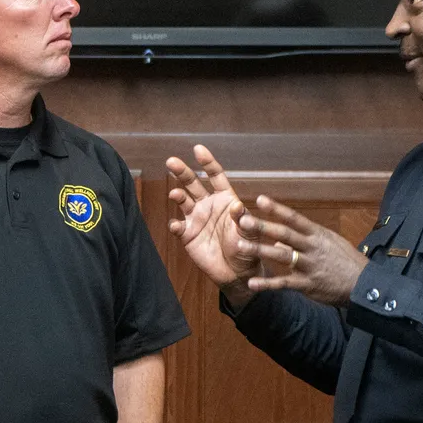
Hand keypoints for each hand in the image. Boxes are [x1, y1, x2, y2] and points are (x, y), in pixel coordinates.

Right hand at [165, 145, 260, 301]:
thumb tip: (238, 206)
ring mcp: (196, 218)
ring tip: (176, 194)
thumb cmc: (247, 249)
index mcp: (225, 199)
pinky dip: (175, 225)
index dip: (207, 162)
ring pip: (182, 200)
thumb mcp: (251, 234)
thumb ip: (244, 220)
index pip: (215, 176)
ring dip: (177, 195)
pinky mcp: (187, 235)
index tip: (198, 149)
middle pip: (193, 183)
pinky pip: (178, 227)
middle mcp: (208, 204)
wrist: (236, 273)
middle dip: (182, 172)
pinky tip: (176, 225)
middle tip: (171, 161)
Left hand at [236, 195, 368, 306]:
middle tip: (243, 220)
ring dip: (260, 250)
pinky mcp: (308, 285)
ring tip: (239, 246)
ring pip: (282, 256)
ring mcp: (310, 266)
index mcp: (317, 234)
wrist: (364, 285)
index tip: (259, 199)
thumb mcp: (329, 243)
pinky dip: (267, 284)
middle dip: (263, 226)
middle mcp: (312, 247)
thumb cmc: (346, 261)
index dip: (277, 208)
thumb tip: (280, 240)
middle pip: (284, 234)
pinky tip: (251, 283)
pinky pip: (285, 284)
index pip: (294, 218)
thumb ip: (304, 239)